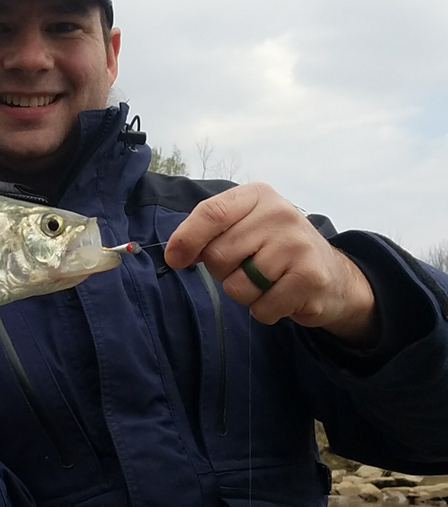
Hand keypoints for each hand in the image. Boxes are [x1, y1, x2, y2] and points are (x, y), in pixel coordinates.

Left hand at [163, 182, 377, 345]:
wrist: (332, 274)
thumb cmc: (274, 249)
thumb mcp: (244, 226)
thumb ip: (210, 232)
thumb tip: (174, 253)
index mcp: (257, 195)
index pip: (210, 213)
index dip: (186, 240)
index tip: (175, 259)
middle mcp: (279, 213)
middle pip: (218, 255)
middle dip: (223, 272)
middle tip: (248, 267)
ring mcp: (297, 245)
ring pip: (237, 286)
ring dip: (245, 295)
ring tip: (267, 282)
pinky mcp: (309, 277)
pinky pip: (261, 308)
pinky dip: (265, 311)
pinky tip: (282, 296)